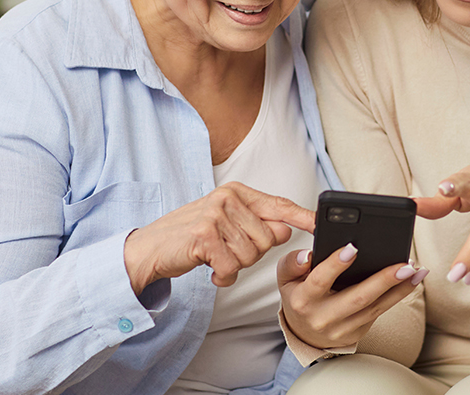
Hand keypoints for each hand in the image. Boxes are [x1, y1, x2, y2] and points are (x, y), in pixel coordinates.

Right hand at [123, 181, 314, 294]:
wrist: (150, 248)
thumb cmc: (192, 237)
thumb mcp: (226, 224)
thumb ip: (257, 224)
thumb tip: (285, 230)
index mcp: (237, 192)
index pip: (278, 204)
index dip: (302, 216)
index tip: (320, 223)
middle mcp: (227, 198)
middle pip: (268, 238)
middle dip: (251, 254)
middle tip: (226, 251)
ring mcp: (215, 215)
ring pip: (251, 255)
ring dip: (235, 266)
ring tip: (216, 257)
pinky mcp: (204, 236)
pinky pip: (232, 267)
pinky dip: (223, 276)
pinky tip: (210, 269)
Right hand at [277, 245, 427, 348]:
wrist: (304, 333)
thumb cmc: (299, 296)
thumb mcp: (286, 278)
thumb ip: (293, 263)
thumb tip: (308, 254)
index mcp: (303, 300)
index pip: (319, 280)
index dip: (335, 264)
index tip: (353, 247)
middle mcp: (324, 317)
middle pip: (357, 298)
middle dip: (383, 280)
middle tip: (404, 264)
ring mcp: (343, 328)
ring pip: (375, 307)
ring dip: (399, 288)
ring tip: (416, 269)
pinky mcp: (358, 331)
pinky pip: (380, 311)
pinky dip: (399, 294)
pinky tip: (413, 279)